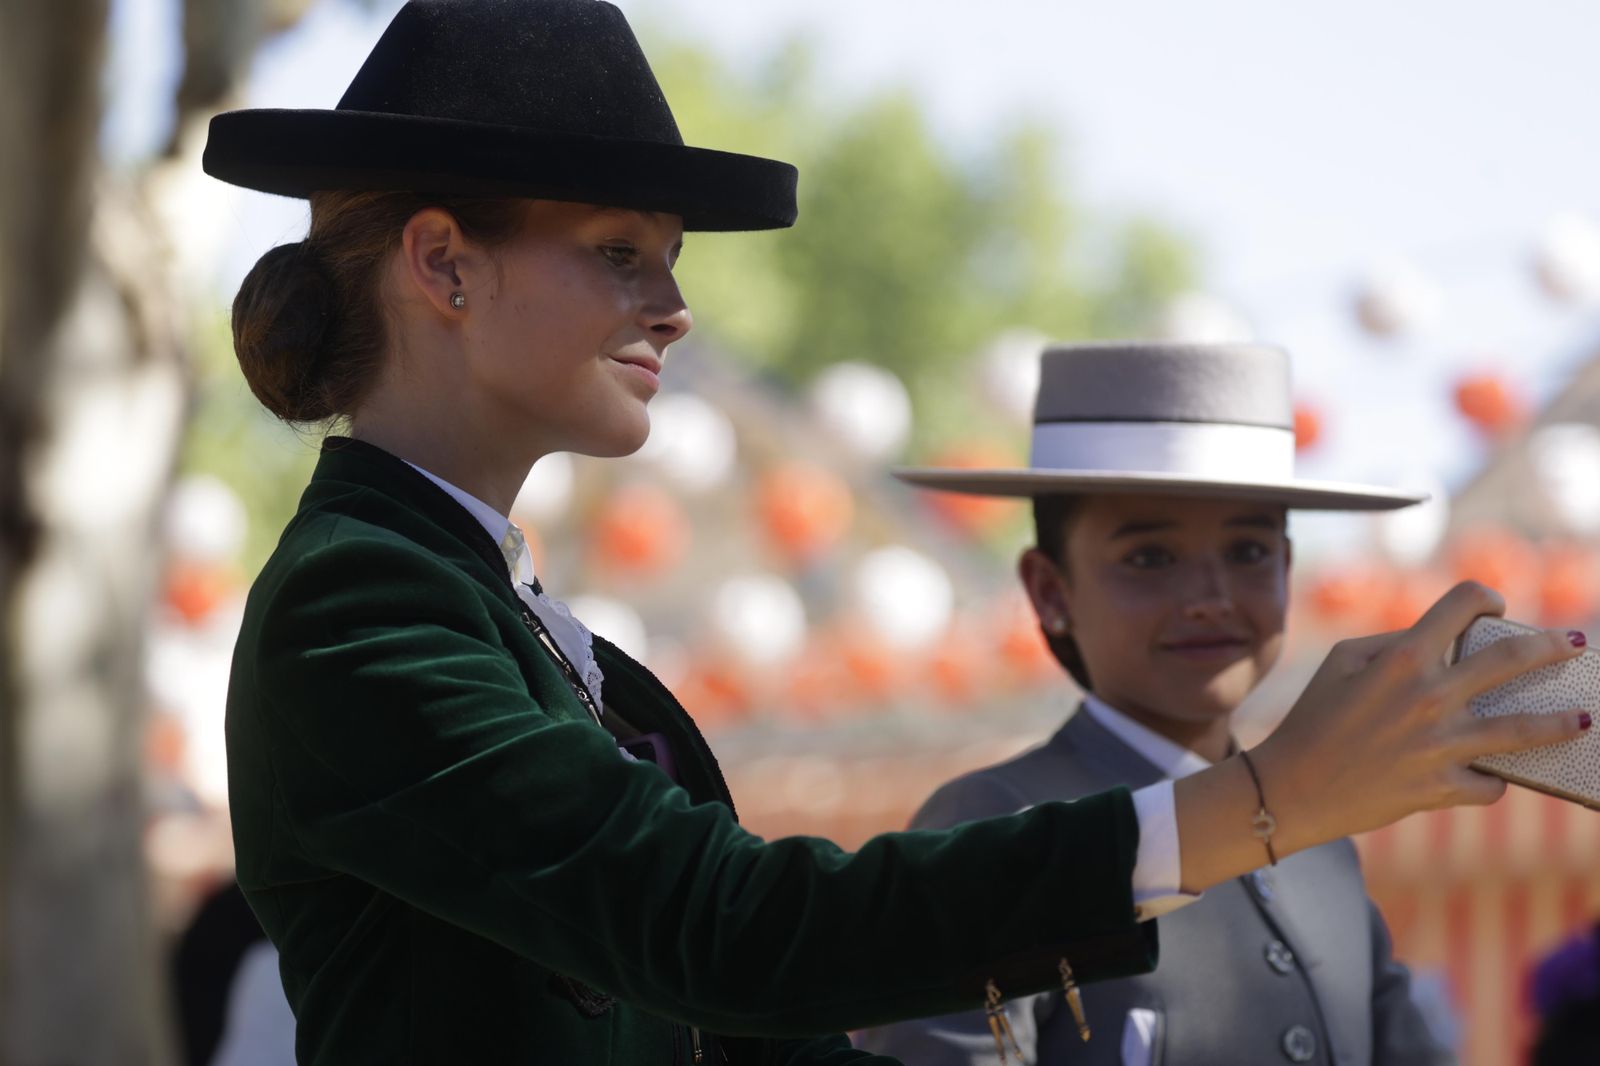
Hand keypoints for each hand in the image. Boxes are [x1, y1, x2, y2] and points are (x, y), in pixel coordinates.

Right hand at [1174, 581, 1589, 892]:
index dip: (1485, 597)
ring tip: (1584, 719)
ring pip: (1525, 729)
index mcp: (1403, 657)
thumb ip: (1393, 643)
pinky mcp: (1441, 788)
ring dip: (1563, 722)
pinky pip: (1490, 784)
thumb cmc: (1312, 719)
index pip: (1462, 604)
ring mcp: (1440, 744)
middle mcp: (1429, 696)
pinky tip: (1494, 776)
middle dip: (1553, 646)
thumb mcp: (1340, 663)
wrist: (1290, 789)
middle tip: (1576, 643)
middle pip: (1513, 660)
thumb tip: (1439, 642)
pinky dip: (1493, 779)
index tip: (1495, 607)